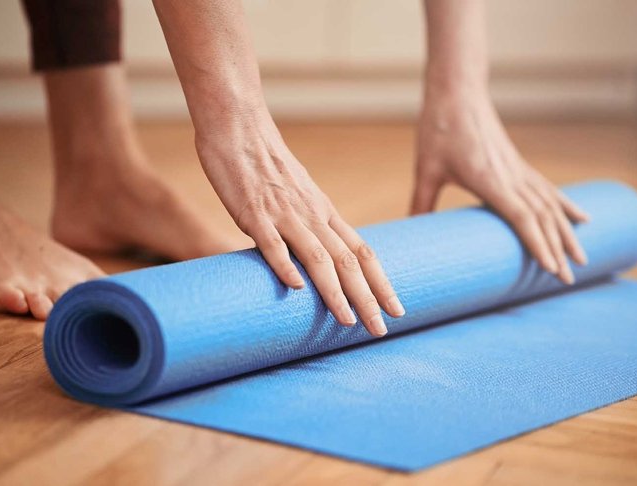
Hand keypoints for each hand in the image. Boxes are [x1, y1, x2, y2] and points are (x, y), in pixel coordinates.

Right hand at [195, 108, 404, 335]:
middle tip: (381, 329)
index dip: (381, 282)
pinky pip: (272, 242)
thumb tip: (314, 256)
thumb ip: (308, 223)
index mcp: (324, 212)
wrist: (240, 128)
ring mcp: (284, 214)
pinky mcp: (253, 212)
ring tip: (348, 321)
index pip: (362, 252)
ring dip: (335, 291)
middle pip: (348, 261)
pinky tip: (295, 288)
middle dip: (367, 298)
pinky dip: (285, 265)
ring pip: (318, 256)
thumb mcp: (298, 195)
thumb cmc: (266, 163)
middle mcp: (312, 215)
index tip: (396, 309)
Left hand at [411, 85, 588, 283]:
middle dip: (557, 250)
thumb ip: (421, 203)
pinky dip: (566, 206)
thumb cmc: (439, 128)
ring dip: (567, 233)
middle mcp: (511, 175)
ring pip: (551, 205)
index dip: (537, 243)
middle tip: (567, 281)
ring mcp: (519, 169)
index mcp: (489, 179)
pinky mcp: (518, 164)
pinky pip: (549, 189)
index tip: (551, 269)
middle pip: (542, 217)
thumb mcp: (426, 169)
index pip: (521, 217)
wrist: (457, 91)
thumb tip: (411, 232)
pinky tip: (583, 219)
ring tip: (583, 258)